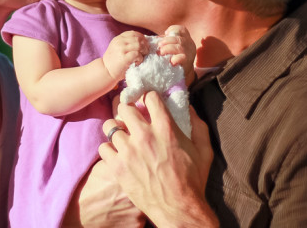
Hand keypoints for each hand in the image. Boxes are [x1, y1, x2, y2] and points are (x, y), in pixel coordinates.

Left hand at [98, 91, 217, 227]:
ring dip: (116, 128)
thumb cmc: (193, 180)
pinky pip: (103, 147)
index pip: (149, 97)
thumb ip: (198, 125)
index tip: (148, 101)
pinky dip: (109, 149)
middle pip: (124, 106)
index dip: (148, 97)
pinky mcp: (117, 167)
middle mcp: (144, 135)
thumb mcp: (204, 150)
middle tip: (131, 115)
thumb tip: (189, 108)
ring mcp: (128, 151)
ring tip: (122, 134)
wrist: (179, 209)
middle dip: (128, 108)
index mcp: (165, 128)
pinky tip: (118, 153)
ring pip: (110, 125)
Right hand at [102, 31, 148, 82]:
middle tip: (145, 52)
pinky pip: (137, 54)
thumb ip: (127, 43)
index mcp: (118, 38)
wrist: (106, 71)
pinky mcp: (124, 58)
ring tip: (142, 57)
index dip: (142, 38)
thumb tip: (143, 41)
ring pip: (139, 45)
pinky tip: (137, 62)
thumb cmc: (114, 61)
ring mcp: (121, 49)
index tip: (144, 44)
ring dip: (144, 51)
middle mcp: (119, 42)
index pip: (134, 33)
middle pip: (138, 38)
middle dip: (145, 45)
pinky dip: (140, 58)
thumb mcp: (118, 47)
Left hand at [158, 25, 196, 85]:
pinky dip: (174, 58)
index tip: (165, 33)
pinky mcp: (188, 61)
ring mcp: (190, 53)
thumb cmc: (175, 57)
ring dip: (167, 48)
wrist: (183, 72)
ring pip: (179, 47)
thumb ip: (166, 42)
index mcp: (186, 38)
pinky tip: (170, 61)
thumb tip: (154, 39)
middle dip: (166, 41)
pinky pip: (181, 57)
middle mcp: (190, 44)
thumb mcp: (173, 47)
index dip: (173, 29)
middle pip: (179, 38)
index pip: (182, 30)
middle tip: (159, 46)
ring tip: (161, 52)